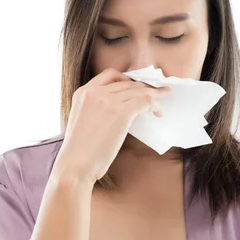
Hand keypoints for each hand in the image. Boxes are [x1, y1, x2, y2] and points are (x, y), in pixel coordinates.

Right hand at [53, 68, 170, 184]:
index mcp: (83, 92)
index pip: (110, 75)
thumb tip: (119, 108)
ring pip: (138, 90)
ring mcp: (108, 101)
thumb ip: (95, 107)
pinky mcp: (121, 113)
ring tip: (163, 98)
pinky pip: (144, 101)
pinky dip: (154, 104)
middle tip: (156, 93)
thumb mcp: (82, 119)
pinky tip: (157, 111)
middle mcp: (95, 92)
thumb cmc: (79, 150)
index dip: (127, 79)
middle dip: (144, 87)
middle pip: (127, 82)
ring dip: (154, 94)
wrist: (75, 164)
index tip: (137, 86)